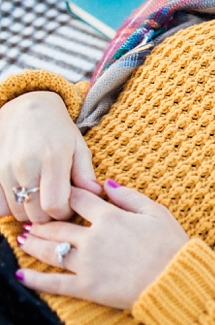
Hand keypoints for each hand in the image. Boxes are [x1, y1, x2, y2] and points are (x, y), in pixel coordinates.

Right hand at [0, 92, 100, 222]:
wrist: (25, 108)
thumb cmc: (57, 129)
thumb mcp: (78, 146)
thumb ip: (85, 172)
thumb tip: (95, 193)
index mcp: (52, 159)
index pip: (54, 206)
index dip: (64, 213)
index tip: (69, 207)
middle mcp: (25, 166)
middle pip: (35, 214)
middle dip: (49, 216)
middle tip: (56, 204)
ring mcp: (4, 170)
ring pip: (16, 212)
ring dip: (30, 212)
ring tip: (41, 198)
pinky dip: (10, 207)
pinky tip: (23, 196)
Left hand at [16, 182, 189, 309]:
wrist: (174, 279)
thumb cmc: (171, 244)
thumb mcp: (156, 212)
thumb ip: (130, 196)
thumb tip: (108, 183)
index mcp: (111, 217)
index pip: (80, 200)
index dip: (67, 194)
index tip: (59, 194)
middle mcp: (93, 238)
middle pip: (58, 226)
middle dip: (41, 222)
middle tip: (30, 220)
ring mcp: (87, 263)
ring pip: (51, 251)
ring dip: (33, 244)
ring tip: (22, 240)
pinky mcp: (86, 287)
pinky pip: (55, 283)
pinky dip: (36, 280)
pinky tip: (21, 275)